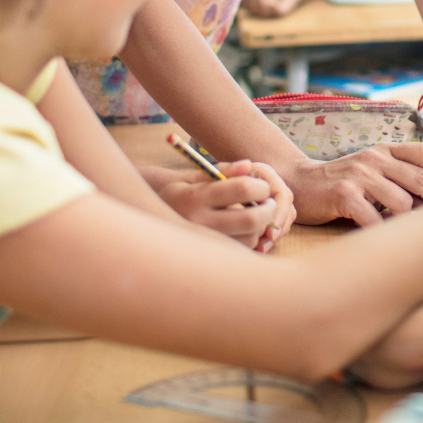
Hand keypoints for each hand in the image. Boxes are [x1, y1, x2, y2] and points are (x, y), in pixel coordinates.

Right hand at [156, 160, 288, 250]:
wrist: (152, 223)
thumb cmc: (179, 194)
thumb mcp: (193, 176)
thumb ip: (222, 170)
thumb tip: (248, 165)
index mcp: (198, 196)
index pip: (242, 189)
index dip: (261, 187)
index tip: (264, 187)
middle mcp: (200, 221)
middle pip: (251, 219)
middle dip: (269, 209)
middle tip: (270, 203)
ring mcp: (205, 243)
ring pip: (249, 238)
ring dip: (261, 227)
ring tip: (257, 216)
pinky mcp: (209, 257)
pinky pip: (241, 251)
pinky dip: (250, 240)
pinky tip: (246, 231)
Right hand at [284, 144, 422, 226]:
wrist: (300, 183)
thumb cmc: (342, 183)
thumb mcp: (370, 169)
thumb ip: (397, 176)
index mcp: (384, 151)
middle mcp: (374, 158)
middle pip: (420, 180)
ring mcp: (359, 175)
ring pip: (402, 203)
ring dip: (405, 223)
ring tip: (399, 232)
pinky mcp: (344, 194)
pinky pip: (375, 219)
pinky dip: (380, 232)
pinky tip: (377, 236)